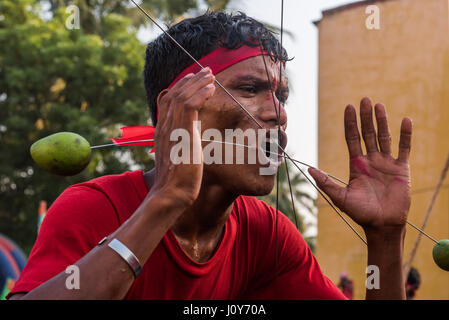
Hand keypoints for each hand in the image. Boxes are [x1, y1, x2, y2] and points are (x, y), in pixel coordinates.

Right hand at [150, 68, 215, 207]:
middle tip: (206, 71)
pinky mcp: (182, 132)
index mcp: (162, 130)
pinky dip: (201, 93)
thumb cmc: (177, 181)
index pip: (168, 100)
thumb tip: (191, 141)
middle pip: (175, 94)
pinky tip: (212, 88)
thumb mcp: (178, 158)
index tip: (194, 80)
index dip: (181, 88)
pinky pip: (189, 104)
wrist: (171, 193)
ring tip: (211, 75)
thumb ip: (182, 144)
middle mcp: (164, 126)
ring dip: (198, 83)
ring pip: (182, 95)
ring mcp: (171, 128)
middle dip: (191, 80)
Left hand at [309, 97, 412, 231]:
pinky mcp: (401, 169)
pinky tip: (406, 121)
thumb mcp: (340, 197)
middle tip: (364, 99)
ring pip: (384, 137)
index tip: (348, 107)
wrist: (382, 225)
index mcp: (356, 164)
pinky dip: (405, 135)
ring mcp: (386, 163)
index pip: (352, 138)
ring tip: (379, 105)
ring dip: (382, 121)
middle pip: (368, 133)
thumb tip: (308, 168)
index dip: (350, 123)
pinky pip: (404, 148)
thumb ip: (325, 182)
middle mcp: (370, 160)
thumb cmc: (360, 213)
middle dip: (365, 117)